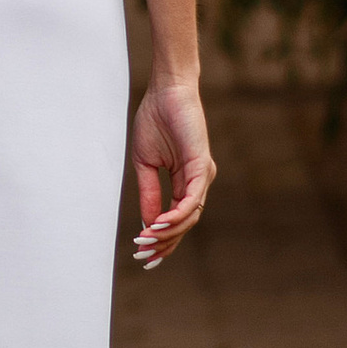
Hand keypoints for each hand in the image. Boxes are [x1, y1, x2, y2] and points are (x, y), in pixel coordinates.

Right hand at [129, 76, 213, 271]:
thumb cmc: (155, 121)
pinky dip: (177, 215)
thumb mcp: (145, 164)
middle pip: (186, 224)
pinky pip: (192, 199)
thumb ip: (149, 194)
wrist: (166, 91)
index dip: (162, 239)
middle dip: (165, 243)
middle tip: (144, 257)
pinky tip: (160, 224)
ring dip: (169, 232)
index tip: (144, 255)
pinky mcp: (202, 166)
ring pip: (190, 216)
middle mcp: (198, 182)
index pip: (177, 219)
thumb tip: (148, 223)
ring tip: (147, 241)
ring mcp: (202, 175)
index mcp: (184, 181)